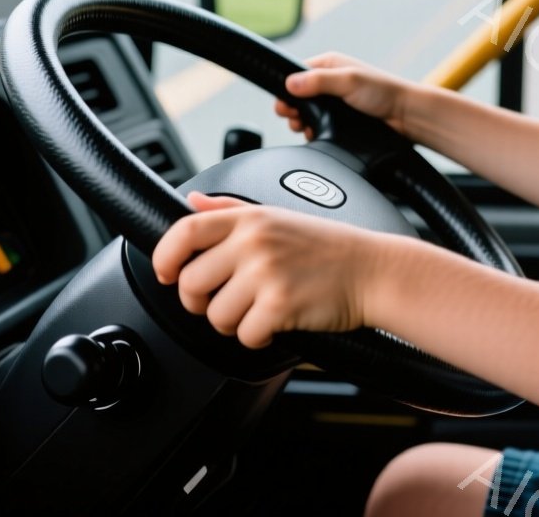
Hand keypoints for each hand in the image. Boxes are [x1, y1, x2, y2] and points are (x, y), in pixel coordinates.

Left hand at [151, 192, 390, 347]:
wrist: (374, 271)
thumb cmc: (328, 248)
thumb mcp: (279, 215)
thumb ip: (230, 210)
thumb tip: (192, 201)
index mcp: (249, 219)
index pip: (184, 231)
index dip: (164, 256)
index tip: (166, 273)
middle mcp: (254, 242)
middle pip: (191, 283)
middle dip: (199, 302)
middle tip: (221, 302)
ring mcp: (267, 273)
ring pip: (215, 315)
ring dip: (231, 323)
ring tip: (255, 312)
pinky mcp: (281, 304)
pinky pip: (244, 335)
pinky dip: (257, 338)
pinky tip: (275, 323)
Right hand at [274, 51, 418, 140]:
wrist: (405, 116)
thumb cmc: (383, 92)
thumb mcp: (349, 81)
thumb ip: (319, 81)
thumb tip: (289, 83)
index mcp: (329, 65)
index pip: (296, 74)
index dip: (287, 91)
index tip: (284, 106)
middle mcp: (330, 81)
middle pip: (298, 96)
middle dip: (293, 110)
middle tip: (295, 121)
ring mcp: (335, 101)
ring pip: (307, 112)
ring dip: (302, 122)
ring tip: (305, 129)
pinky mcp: (339, 118)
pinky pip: (319, 124)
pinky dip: (314, 131)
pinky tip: (316, 135)